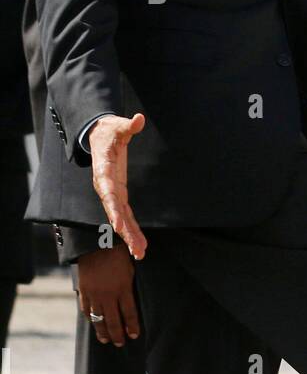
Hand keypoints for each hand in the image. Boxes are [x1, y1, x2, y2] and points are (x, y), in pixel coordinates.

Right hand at [76, 242, 139, 346]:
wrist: (96, 243)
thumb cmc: (118, 254)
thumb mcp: (131, 270)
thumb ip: (130, 287)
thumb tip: (131, 302)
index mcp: (124, 289)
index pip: (130, 314)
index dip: (132, 326)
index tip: (134, 335)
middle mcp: (108, 295)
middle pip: (114, 321)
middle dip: (118, 334)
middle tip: (120, 343)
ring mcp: (94, 294)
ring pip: (99, 319)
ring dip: (103, 331)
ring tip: (106, 340)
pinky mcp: (83, 291)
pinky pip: (86, 310)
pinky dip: (90, 319)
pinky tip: (94, 324)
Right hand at [88, 113, 146, 260]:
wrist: (99, 136)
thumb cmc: (108, 131)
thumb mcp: (118, 126)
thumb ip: (128, 126)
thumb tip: (138, 119)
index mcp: (104, 170)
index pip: (107, 191)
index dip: (112, 207)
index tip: (117, 223)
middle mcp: (106, 185)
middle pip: (115, 210)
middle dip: (125, 230)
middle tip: (135, 248)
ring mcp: (112, 192)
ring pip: (120, 217)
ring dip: (130, 235)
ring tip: (141, 253)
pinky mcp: (119, 194)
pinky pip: (125, 214)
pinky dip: (132, 229)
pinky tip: (140, 244)